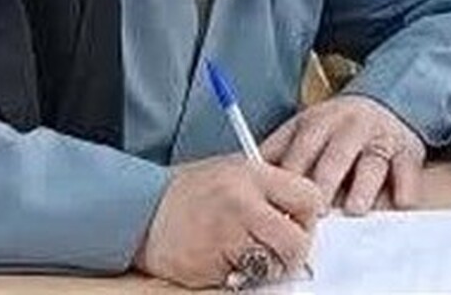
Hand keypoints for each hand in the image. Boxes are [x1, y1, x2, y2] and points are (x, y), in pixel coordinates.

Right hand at [134, 154, 322, 287]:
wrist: (140, 210)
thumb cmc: (187, 194)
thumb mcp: (229, 172)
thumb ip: (267, 188)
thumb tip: (308, 212)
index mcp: (250, 173)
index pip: (310, 197)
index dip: (308, 217)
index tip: (296, 224)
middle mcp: (242, 200)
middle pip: (299, 240)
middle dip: (293, 251)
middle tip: (274, 248)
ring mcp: (229, 232)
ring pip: (277, 264)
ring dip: (267, 266)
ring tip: (245, 253)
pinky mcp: (216, 261)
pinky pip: (249, 278)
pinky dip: (241, 275)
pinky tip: (223, 259)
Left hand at [262, 94, 426, 214]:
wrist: (385, 102)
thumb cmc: (335, 127)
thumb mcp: (304, 128)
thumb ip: (279, 149)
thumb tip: (244, 170)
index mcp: (316, 121)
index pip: (300, 146)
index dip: (290, 174)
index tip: (281, 199)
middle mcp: (348, 126)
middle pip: (333, 154)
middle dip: (323, 181)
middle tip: (315, 211)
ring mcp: (379, 137)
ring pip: (371, 162)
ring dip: (363, 186)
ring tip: (353, 209)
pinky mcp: (408, 150)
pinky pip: (408, 169)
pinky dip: (405, 187)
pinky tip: (399, 203)